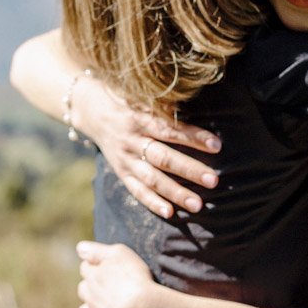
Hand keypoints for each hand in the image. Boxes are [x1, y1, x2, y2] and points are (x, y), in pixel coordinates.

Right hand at [71, 79, 219, 218]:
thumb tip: (197, 100)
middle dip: (189, 170)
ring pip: (152, 179)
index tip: (216, 145)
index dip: (193, 137)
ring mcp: (125, 159)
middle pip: (163, 158)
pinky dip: (152, 202)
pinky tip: (170, 213)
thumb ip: (164, 103)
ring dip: (175, 192)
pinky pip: (136, 190)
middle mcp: (132, 140)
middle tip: (214, 181)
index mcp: (139, 118)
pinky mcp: (121, 172)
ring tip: (198, 204)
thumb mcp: (141, 95)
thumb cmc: (126, 99)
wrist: (91, 111)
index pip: (170, 130)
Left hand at [76, 241, 159, 307]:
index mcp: (92, 277)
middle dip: (90, 287)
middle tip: (105, 286)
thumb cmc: (134, 279)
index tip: (104, 266)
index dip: (95, 265)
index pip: (86, 268)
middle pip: (83, 290)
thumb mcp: (118, 254)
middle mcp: (90, 298)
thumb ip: (96, 251)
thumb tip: (79, 249)